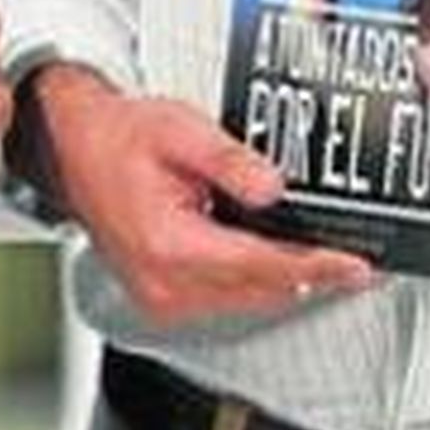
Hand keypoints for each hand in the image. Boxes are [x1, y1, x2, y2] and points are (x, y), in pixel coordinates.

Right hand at [20, 65, 373, 324]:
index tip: (354, 267)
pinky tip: (277, 261)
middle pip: (259, 291)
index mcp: (167, 244)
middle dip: (311, 276)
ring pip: (245, 300)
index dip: (315, 267)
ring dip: (285, 281)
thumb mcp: (179, 128)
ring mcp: (161, 296)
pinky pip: (225, 298)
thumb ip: (229, 160)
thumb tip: (275, 190)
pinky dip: (256, 282)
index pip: (259, 266)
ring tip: (326, 261)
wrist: (74, 148)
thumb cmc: (119, 136)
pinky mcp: (163, 296)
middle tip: (354, 264)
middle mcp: (164, 282)